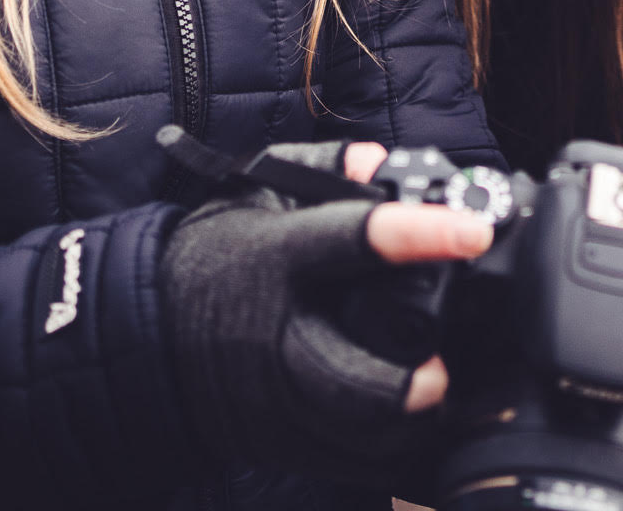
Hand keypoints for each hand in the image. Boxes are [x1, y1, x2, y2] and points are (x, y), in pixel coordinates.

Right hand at [156, 146, 493, 477]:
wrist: (149, 332)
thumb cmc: (218, 255)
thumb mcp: (255, 193)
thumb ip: (321, 166)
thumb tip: (378, 159)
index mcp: (275, 255)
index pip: (350, 238)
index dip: (418, 234)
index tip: (472, 231)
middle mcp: (271, 332)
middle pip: (343, 375)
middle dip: (402, 384)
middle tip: (442, 370)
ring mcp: (270, 397)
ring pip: (349, 432)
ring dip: (406, 423)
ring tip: (438, 397)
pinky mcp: (276, 440)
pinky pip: (345, 463)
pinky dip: (388, 452)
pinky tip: (413, 427)